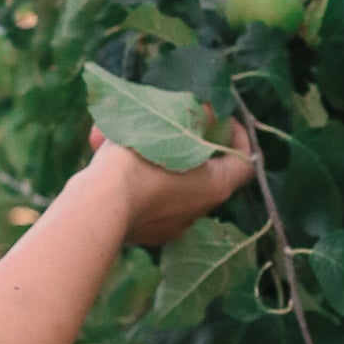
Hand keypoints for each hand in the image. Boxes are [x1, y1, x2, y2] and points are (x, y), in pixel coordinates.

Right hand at [88, 118, 253, 248]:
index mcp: (215, 186)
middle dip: (178, 140)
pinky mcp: (145, 232)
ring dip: (147, 155)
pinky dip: (131, 178)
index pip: (244, 160)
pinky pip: (144, 198)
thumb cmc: (138, 163)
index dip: (236, 135)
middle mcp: (199, 210)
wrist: (98, 210)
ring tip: (114, 136)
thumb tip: (210, 110)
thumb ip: (195, 115)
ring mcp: (171, 225)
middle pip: (201, 168)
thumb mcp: (168, 126)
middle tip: (160, 120)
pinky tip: (103, 158)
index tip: (218, 117)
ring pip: (166, 180)